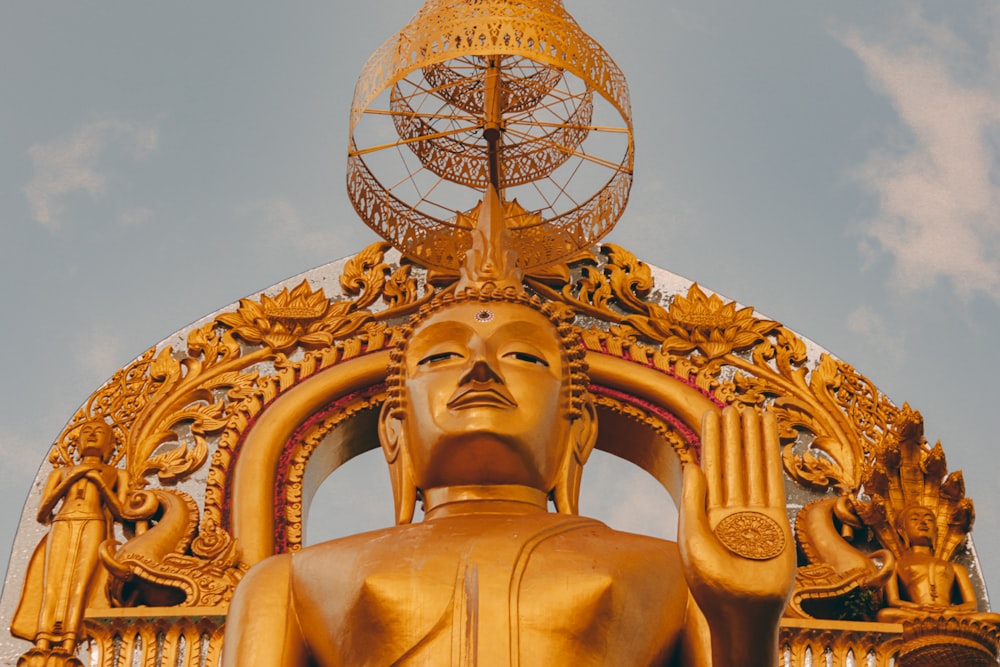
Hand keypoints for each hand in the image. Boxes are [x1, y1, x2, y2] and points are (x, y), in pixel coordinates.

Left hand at [679, 406, 794, 665]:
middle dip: (732, 433)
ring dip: (753, 439)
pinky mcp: (776, 521)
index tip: (713, 413)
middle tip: (733, 401)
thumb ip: (692, 504)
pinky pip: (773, 482)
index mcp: (705, 512)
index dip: (712, 440)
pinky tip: (771, 439)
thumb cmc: (712, 586)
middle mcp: (730, 508)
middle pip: (732, 461)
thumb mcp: (694, 543)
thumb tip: (692, 463)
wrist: (743, 614)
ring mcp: (754, 513)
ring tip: (753, 410)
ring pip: (753, 466)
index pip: (710, 467)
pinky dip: (772, 458)